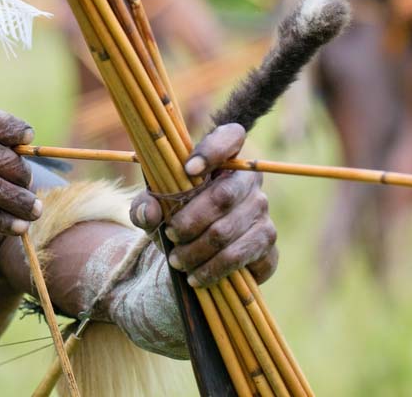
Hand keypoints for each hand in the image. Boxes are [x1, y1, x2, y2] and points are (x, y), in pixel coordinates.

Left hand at [129, 123, 277, 286]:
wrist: (194, 253)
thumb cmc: (174, 217)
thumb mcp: (153, 209)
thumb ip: (144, 205)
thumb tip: (151, 211)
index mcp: (223, 158)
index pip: (231, 136)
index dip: (213, 149)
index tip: (188, 169)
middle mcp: (249, 181)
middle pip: (223, 196)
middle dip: (189, 221)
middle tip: (169, 235)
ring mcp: (262, 212)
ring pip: (227, 232)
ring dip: (196, 251)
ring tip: (176, 260)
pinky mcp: (267, 244)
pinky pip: (241, 256)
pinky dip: (212, 270)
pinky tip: (195, 276)